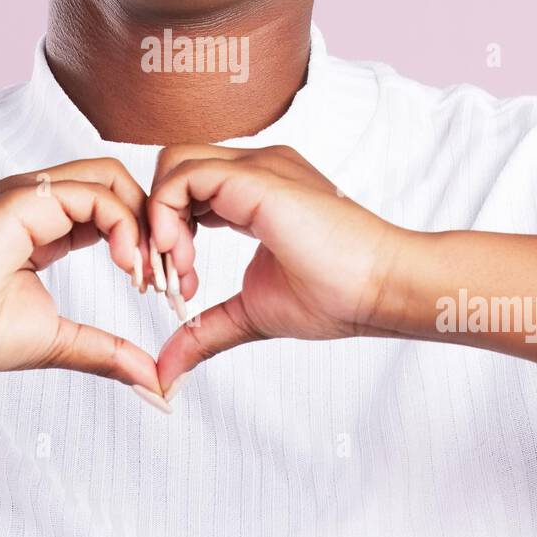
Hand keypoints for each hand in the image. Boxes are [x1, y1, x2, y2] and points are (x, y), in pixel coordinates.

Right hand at [0, 158, 163, 391]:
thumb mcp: (55, 341)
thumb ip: (104, 351)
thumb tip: (153, 381)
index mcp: (40, 224)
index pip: (109, 206)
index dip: (142, 238)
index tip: (155, 286)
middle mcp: (34, 200)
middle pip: (116, 181)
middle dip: (152, 222)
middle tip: (163, 274)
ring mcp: (25, 193)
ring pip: (109, 177)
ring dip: (141, 221)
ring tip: (145, 273)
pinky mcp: (19, 199)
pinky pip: (90, 192)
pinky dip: (122, 223)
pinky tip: (127, 265)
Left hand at [146, 144, 409, 390]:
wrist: (382, 289)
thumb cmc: (338, 296)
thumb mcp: (251, 313)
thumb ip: (205, 331)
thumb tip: (167, 372)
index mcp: (255, 192)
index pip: (187, 190)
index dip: (168, 234)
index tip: (179, 287)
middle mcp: (254, 169)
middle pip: (173, 169)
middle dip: (154, 222)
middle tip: (166, 276)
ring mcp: (256, 167)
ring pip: (173, 164)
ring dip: (158, 219)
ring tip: (180, 269)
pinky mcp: (256, 178)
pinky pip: (184, 176)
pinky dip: (166, 214)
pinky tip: (185, 258)